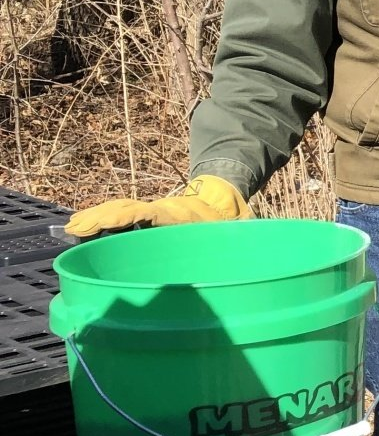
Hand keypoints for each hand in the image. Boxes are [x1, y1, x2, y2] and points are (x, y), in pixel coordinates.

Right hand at [66, 175, 251, 238]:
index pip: (150, 213)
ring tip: (72, 230)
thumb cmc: (231, 220)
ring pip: (120, 215)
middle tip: (75, 228)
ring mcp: (153, 217)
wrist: (224, 201)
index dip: (127, 216)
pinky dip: (102, 224)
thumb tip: (249, 234)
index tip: (108, 221)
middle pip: (127, 211)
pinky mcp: (149, 222)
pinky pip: (123, 220)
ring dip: (96, 221)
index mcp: (181, 216)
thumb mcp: (237, 228)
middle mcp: (162, 214)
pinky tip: (84, 232)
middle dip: (101, 218)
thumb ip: (238, 234)